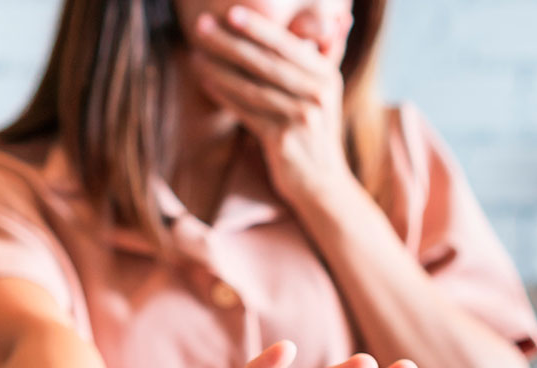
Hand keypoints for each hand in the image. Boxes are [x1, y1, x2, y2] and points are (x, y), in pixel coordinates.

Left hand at [189, 6, 354, 203]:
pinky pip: (247, 113)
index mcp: (326, 76)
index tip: (232, 12)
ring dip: (220, 70)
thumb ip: (324, 56)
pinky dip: (225, 97)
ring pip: (253, 88)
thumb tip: (339, 18)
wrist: (322, 182)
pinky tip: (207, 83)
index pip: (287, 45)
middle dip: (231, 43)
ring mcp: (301, 118)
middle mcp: (317, 94)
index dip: (259, 27)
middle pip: (267, 63)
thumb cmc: (316, 131)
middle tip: (202, 26)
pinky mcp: (283, 141)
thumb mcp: (326, 92)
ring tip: (196, 55)